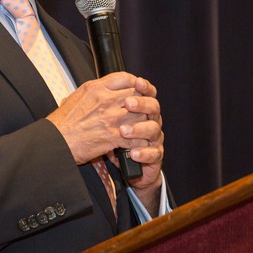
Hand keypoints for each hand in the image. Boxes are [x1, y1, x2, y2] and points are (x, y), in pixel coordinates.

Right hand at [47, 72, 162, 172]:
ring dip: (144, 123)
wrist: (55, 142)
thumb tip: (97, 91)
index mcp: (95, 88)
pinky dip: (139, 141)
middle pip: (137, 95)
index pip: (124, 77)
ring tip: (143, 129)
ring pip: (141, 115)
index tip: (138, 89)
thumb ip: (90, 93)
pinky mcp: (113, 136)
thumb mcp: (74, 98)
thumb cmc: (61, 124)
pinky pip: (136, 137)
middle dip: (143, 104)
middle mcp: (106, 100)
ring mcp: (111, 118)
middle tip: (144, 111)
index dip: (135, 83)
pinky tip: (137, 144)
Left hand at [115, 75, 163, 213]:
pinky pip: (154, 153)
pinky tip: (133, 153)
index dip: (144, 87)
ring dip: (139, 129)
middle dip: (141, 104)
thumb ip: (107, 103)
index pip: (147, 93)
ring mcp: (153, 139)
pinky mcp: (154, 156)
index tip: (137, 83)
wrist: (123, 169)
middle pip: (153, 107)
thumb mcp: (104, 120)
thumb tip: (98, 87)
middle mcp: (149, 122)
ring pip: (154, 129)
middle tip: (128, 104)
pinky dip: (144, 153)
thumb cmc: (110, 141)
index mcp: (140, 110)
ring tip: (124, 131)